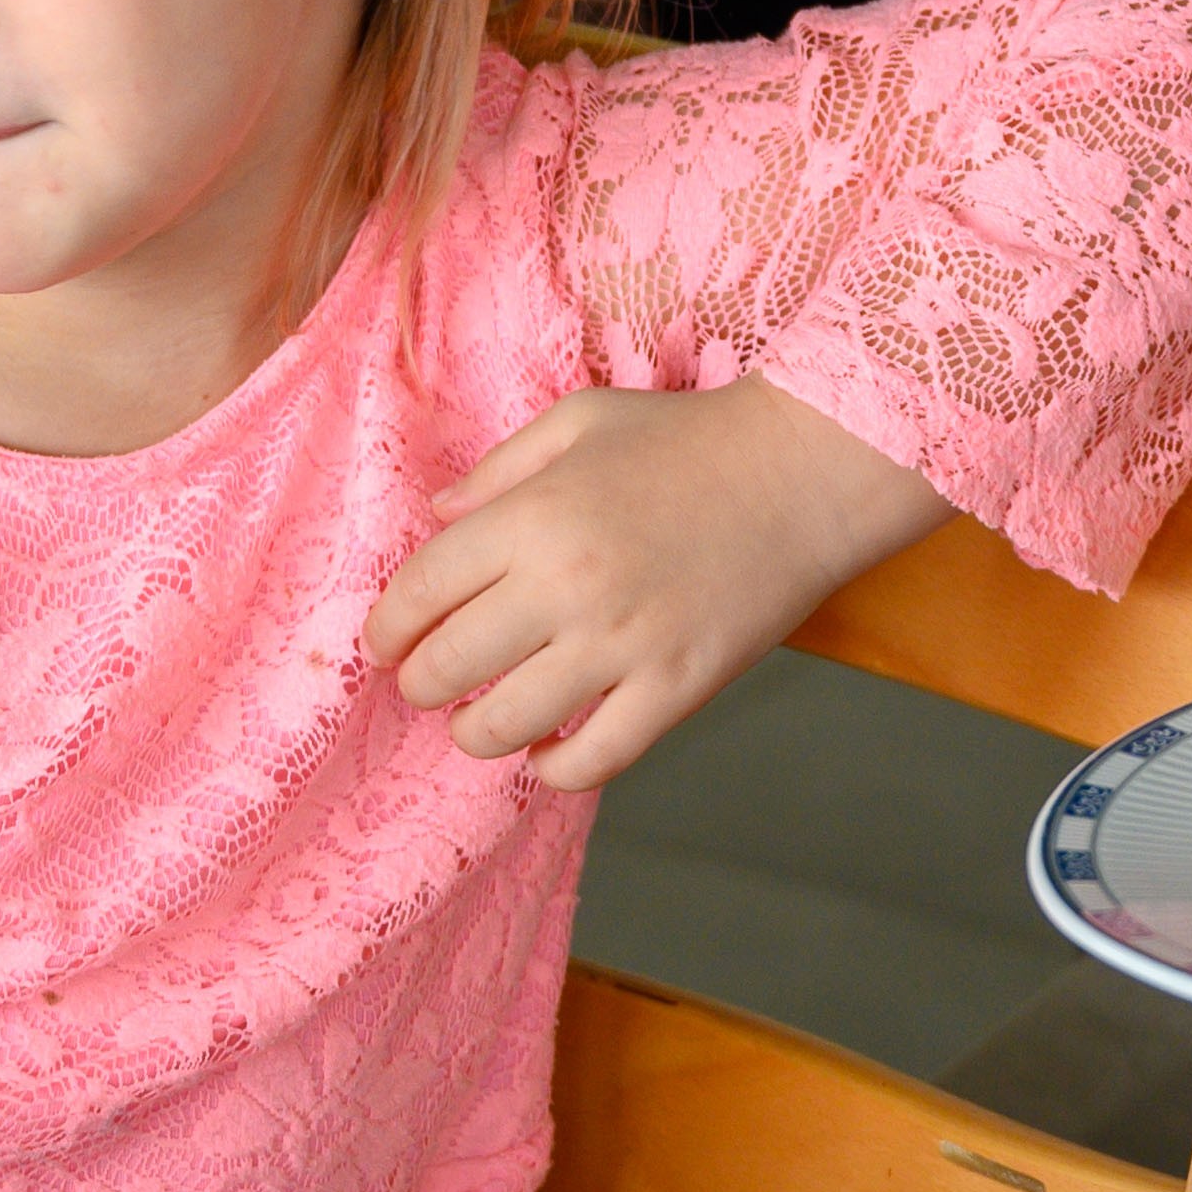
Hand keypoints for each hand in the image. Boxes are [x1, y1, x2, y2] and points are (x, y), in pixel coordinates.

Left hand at [363, 378, 949, 791]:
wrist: (805, 470)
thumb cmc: (690, 438)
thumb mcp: (579, 421)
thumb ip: (498, 469)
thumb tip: (435, 517)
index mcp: (532, 517)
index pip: (419, 592)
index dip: (387, 627)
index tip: (387, 641)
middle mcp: (566, 587)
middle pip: (446, 667)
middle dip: (421, 683)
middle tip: (430, 680)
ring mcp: (623, 645)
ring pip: (504, 727)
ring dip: (475, 733)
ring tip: (480, 720)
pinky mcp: (676, 688)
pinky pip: (592, 761)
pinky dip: (555, 769)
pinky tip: (548, 751)